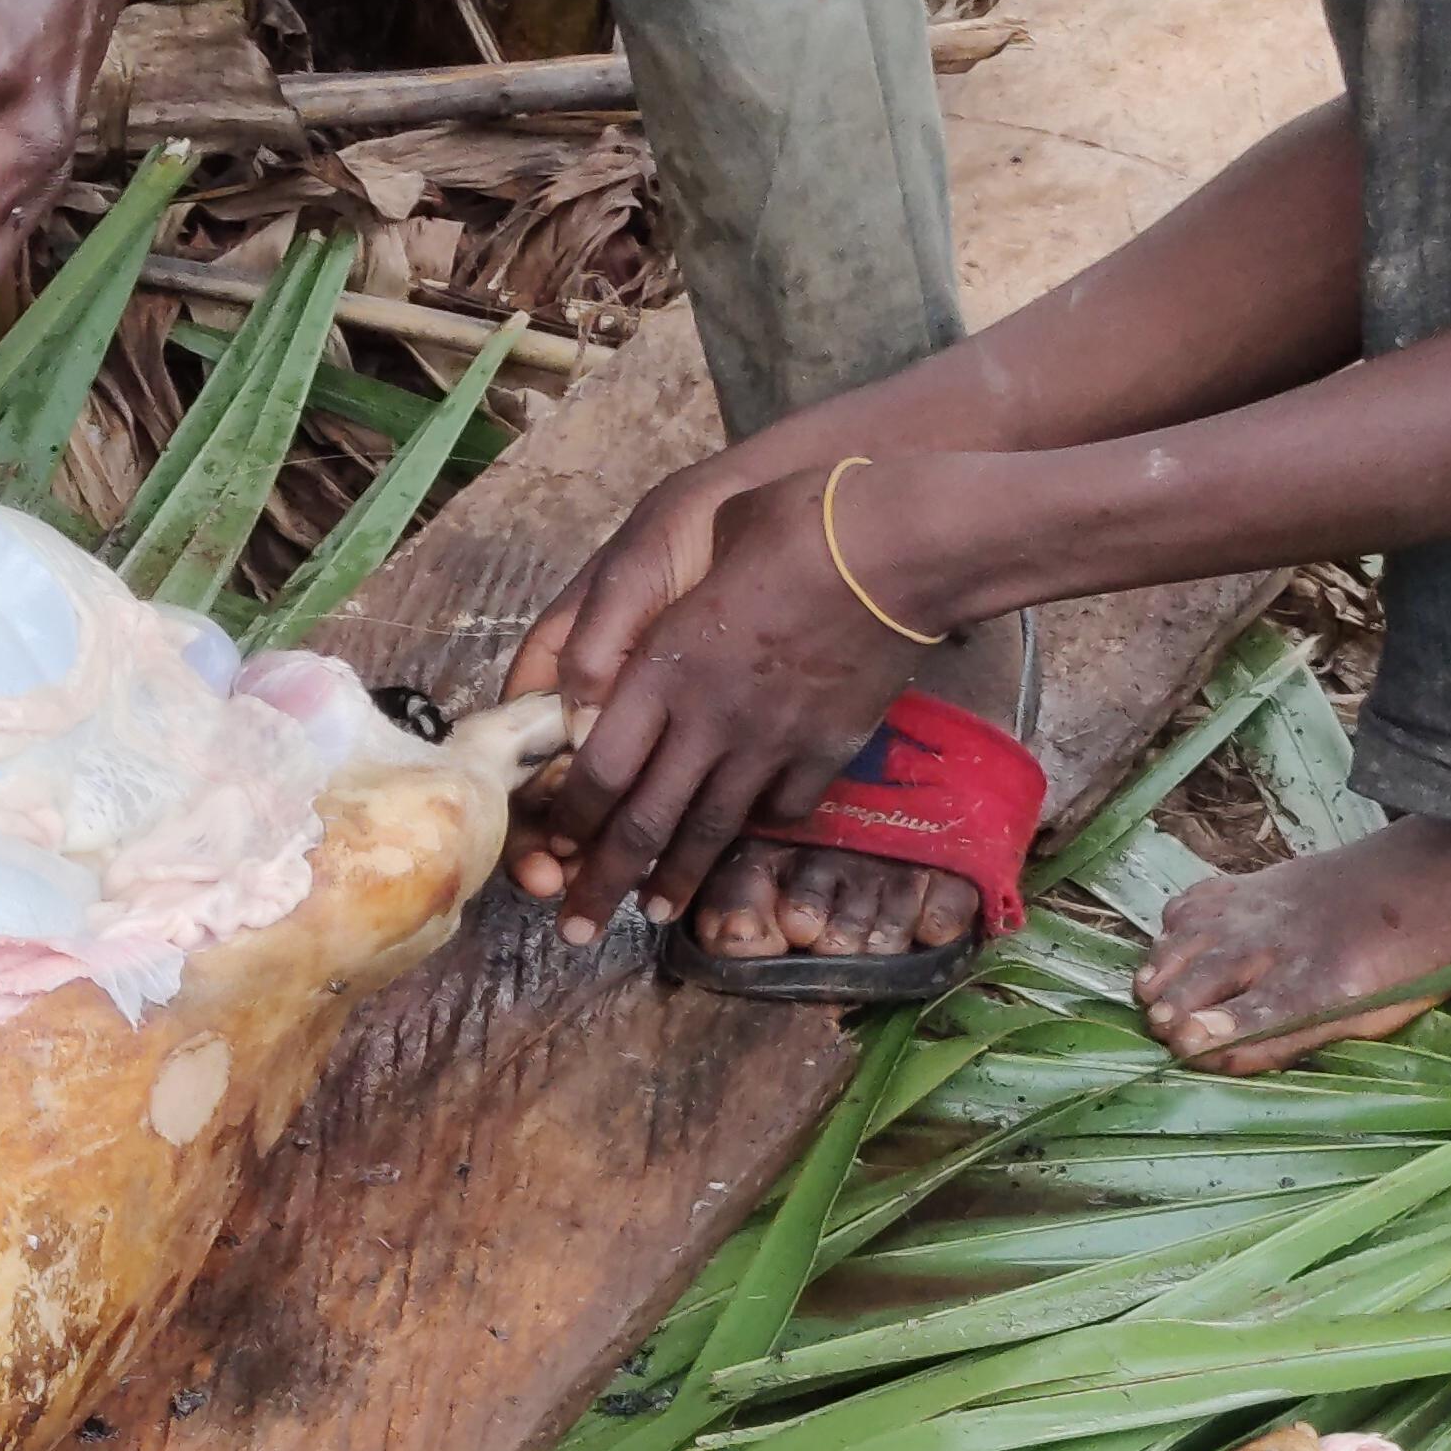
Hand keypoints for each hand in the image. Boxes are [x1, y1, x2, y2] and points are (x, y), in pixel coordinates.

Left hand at [502, 447, 936, 935]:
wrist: (895, 545)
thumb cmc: (785, 521)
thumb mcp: (679, 544)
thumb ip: (623, 617)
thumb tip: (582, 679)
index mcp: (663, 669)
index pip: (599, 769)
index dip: (570, 819)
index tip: (556, 846)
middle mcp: (709, 718)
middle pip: (645, 821)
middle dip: (604, 883)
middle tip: (577, 928)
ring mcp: (771, 742)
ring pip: (710, 830)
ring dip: (675, 878)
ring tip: (652, 911)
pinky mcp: (826, 750)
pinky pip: (781, 806)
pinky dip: (757, 826)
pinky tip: (741, 838)